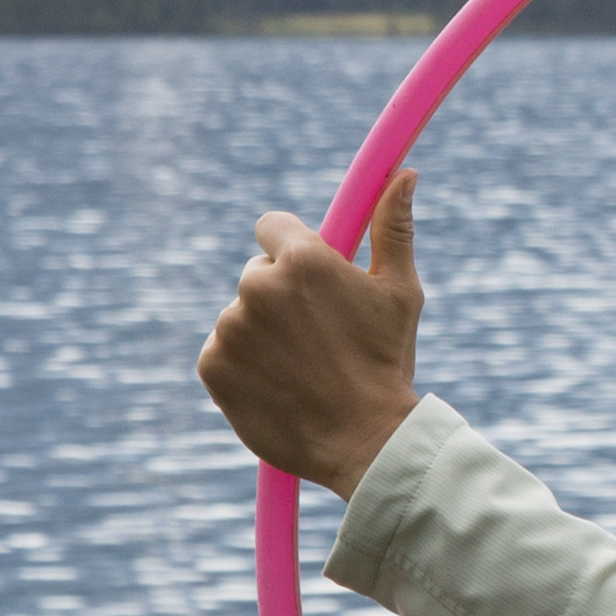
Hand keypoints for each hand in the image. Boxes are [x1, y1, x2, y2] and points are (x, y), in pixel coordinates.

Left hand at [198, 171, 424, 495]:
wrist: (364, 442)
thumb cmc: (386, 363)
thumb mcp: (400, 291)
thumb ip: (392, 226)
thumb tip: (404, 173)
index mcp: (302, 260)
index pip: (273, 227)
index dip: (294, 251)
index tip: (313, 280)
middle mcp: (258, 287)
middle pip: (258, 273)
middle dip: (281, 295)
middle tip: (318, 334)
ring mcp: (230, 328)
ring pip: (241, 315)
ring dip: (263, 332)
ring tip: (302, 366)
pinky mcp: (211, 365)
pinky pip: (223, 351)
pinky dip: (243, 365)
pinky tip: (278, 384)